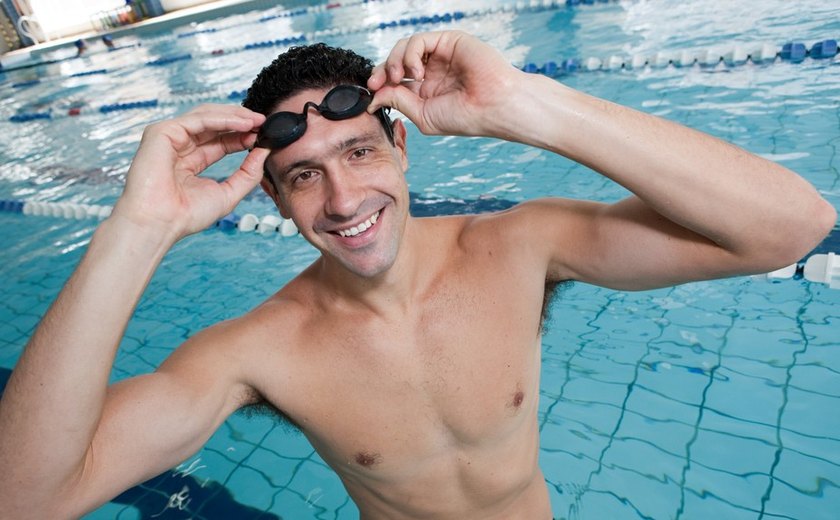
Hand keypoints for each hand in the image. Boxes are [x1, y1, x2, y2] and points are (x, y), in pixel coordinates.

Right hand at [112, 104, 268, 240]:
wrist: (160, 223)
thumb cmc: (185, 215)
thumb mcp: (228, 193)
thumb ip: (248, 173)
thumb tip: (265, 151)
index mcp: (191, 161)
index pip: (221, 141)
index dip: (242, 136)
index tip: (264, 135)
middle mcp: (180, 147)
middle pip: (214, 125)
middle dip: (241, 122)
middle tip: (264, 122)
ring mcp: (169, 138)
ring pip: (206, 116)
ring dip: (234, 116)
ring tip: (257, 121)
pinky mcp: (162, 132)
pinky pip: (198, 119)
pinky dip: (222, 119)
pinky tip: (243, 123)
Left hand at [368, 31, 518, 137]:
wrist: (493, 107)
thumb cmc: (465, 117)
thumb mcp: (423, 115)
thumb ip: (398, 102)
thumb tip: (374, 97)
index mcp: (426, 90)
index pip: (395, 80)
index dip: (380, 83)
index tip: (371, 93)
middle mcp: (431, 70)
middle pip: (395, 60)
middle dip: (381, 71)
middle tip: (376, 84)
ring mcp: (439, 55)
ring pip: (404, 47)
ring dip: (394, 61)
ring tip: (399, 78)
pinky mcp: (447, 41)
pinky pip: (419, 40)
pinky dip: (410, 54)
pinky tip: (417, 72)